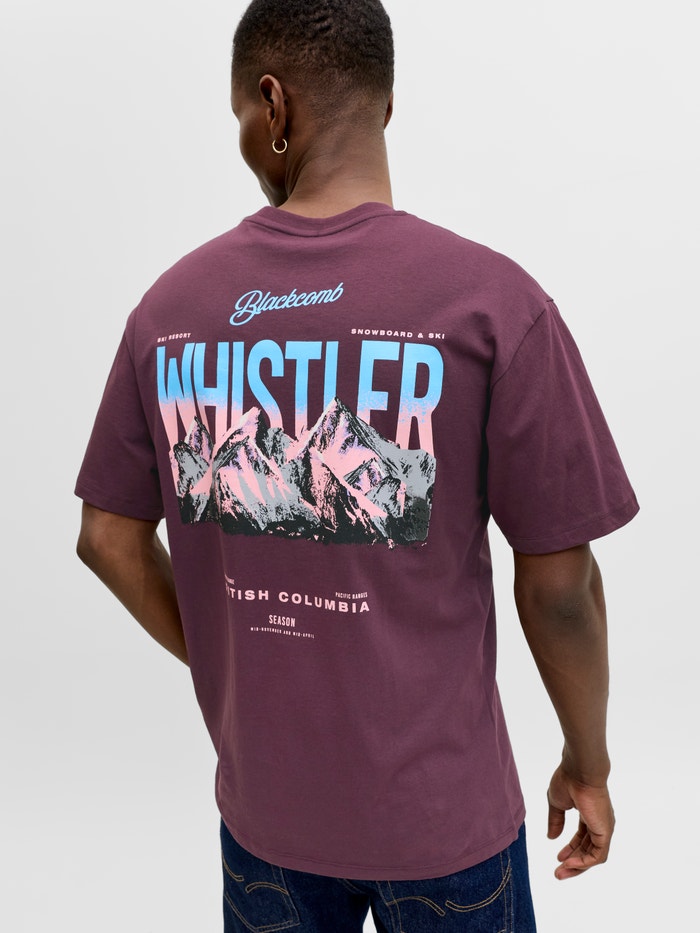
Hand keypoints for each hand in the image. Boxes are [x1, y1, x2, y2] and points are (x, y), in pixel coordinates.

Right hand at [546, 764, 614, 879]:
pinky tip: (569, 864)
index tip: (558, 857)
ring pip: (593, 855)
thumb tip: (551, 838)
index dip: (570, 848)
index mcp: (589, 814)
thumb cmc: (568, 781)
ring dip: (577, 866)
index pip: (582, 837)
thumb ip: (555, 820)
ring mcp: (603, 828)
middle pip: (588, 849)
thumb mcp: (556, 803)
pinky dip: (584, 862)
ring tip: (561, 872)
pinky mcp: (605, 832)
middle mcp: (599, 823)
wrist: (579, 771)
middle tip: (558, 872)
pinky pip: (598, 855)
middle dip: (573, 862)